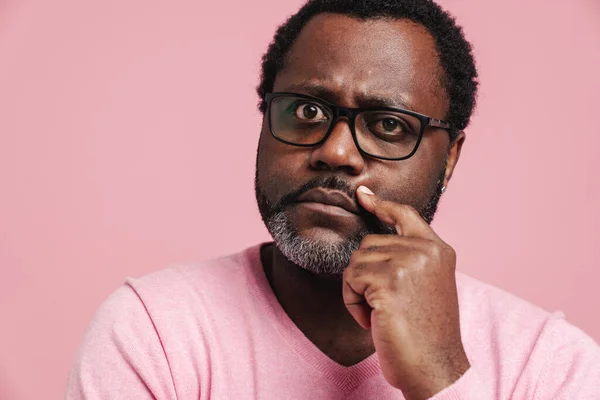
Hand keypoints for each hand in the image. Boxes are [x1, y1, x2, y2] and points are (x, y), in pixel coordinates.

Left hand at [342, 186, 469, 399]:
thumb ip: (409, 260)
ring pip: (356, 261)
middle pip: (369, 243)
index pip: (405, 215)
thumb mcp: (425, 287)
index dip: (381, 204)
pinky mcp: (389, 278)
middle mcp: (426, 250)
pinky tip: (374, 320)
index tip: (363, 194)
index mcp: (439, 251)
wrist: (436, 369)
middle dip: (365, 276)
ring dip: (358, 291)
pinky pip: (350, 279)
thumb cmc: (427, 335)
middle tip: (384, 307)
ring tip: (382, 315)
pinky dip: (353, 303)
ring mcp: (409, 261)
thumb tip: (373, 245)